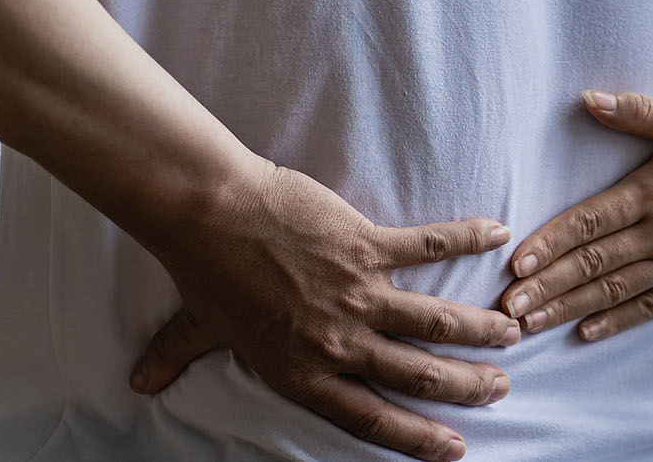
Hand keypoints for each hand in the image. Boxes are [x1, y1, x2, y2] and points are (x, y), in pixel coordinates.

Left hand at [129, 161, 518, 461]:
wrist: (209, 213)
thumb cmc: (201, 270)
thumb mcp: (193, 327)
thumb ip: (176, 359)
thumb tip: (140, 385)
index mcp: (301, 369)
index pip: (368, 415)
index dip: (415, 436)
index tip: (452, 447)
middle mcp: (337, 339)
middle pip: (416, 374)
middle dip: (465, 387)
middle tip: (499, 389)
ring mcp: (357, 293)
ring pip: (434, 320)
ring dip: (478, 329)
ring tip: (512, 332)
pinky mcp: (365, 245)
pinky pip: (427, 246)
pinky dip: (465, 238)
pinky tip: (498, 235)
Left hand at [500, 91, 652, 340]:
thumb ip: (640, 111)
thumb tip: (588, 98)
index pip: (589, 222)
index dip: (549, 243)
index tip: (515, 263)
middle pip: (592, 264)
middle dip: (546, 287)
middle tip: (504, 308)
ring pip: (614, 291)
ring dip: (569, 309)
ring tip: (529, 324)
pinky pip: (650, 308)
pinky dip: (616, 321)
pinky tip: (585, 333)